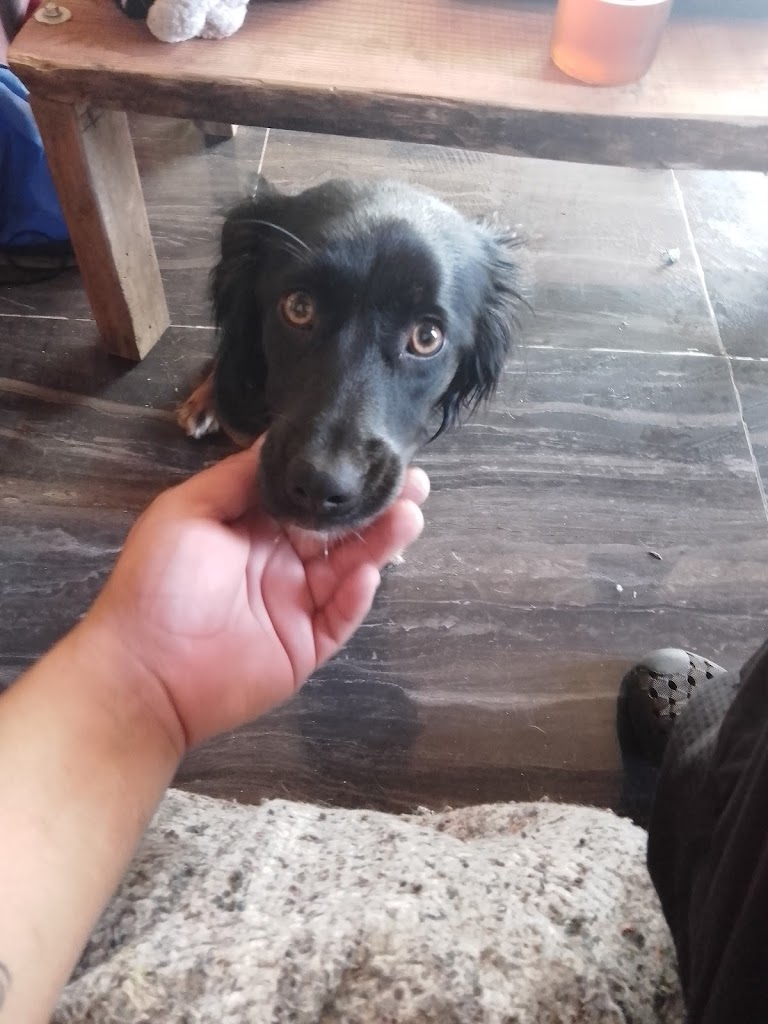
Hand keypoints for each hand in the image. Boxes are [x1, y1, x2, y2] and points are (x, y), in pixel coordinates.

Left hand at [84, 442, 428, 751]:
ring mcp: (299, 603)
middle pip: (342, 529)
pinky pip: (341, 616)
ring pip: (352, 568)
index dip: (342, 475)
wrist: (142, 672)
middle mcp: (284, 560)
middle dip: (378, 504)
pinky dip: (357, 595)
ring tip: (409, 515)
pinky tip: (369, 571)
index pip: (311, 495)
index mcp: (257, 527)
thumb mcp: (186, 511)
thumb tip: (280, 437)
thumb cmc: (156, 584)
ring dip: (381, 542)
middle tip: (414, 482)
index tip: (375, 449)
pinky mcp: (308, 645)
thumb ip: (237, 477)